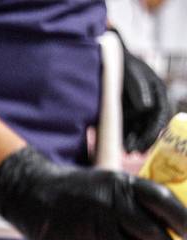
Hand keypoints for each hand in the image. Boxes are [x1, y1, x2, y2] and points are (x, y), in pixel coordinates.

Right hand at [0, 147, 186, 239]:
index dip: (183, 222)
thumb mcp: (105, 182)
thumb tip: (162, 221)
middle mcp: (109, 206)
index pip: (164, 203)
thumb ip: (130, 197)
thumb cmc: (73, 191)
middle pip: (152, 235)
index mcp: (121, 185)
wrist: (29, 193)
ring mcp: (91, 230)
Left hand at [113, 29, 170, 152]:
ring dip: (134, 141)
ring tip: (125, 151)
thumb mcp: (130, 74)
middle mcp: (151, 102)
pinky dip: (124, 137)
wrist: (106, 60)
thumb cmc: (122, 65)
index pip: (161, 116)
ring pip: (139, 129)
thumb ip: (138, 89)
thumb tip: (146, 108)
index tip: (146, 144)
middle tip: (134, 152)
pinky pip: (128, 127)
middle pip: (151, 126)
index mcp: (158, 92)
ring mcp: (139, 108)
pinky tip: (117, 145)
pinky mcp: (126, 112)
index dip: (154, 132)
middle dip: (143, 140)